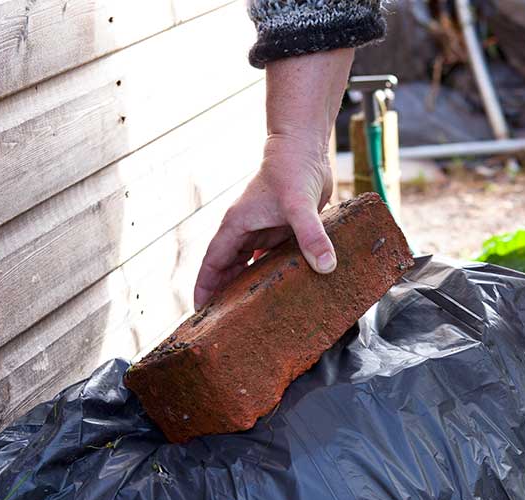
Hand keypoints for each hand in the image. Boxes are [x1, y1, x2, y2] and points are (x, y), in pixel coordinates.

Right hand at [195, 136, 332, 308]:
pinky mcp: (283, 229)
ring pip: (250, 265)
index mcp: (237, 225)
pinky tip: (281, 292)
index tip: (199, 312)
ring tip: (250, 315)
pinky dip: (274, 274)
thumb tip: (325, 267)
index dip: (205, 287)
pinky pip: (273, 258)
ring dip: (248, 286)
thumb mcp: (300, 205)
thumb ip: (311, 235)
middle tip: (224, 325)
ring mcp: (264, 230)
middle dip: (224, 294)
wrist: (305, 148)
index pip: (213, 262)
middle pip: (228, 268)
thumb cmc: (293, 170)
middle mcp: (246, 229)